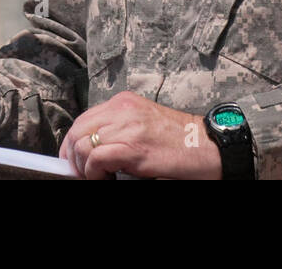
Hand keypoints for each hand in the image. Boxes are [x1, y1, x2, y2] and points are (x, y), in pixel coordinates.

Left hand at [59, 91, 223, 178]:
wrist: (209, 147)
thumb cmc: (179, 141)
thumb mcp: (143, 125)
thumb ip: (119, 128)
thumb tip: (92, 147)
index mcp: (123, 103)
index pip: (83, 119)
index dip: (72, 143)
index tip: (73, 161)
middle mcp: (122, 110)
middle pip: (77, 131)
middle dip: (73, 156)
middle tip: (82, 173)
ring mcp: (127, 127)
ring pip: (82, 145)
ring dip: (84, 167)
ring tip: (99, 177)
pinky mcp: (133, 148)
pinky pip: (96, 159)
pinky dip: (94, 173)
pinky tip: (107, 179)